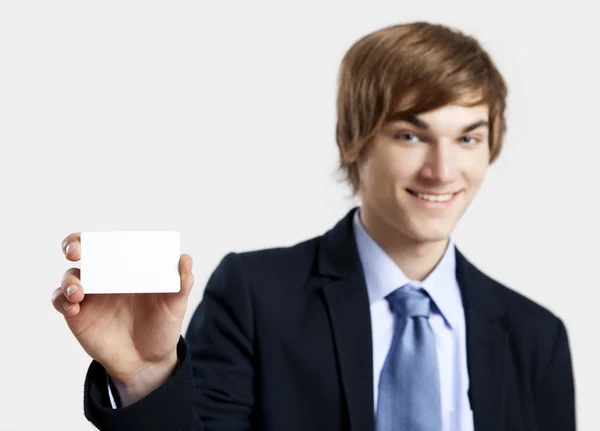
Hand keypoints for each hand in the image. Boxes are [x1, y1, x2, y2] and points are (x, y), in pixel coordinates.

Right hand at [51, 233, 194, 403]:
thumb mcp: (176, 305)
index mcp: (128, 267)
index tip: (95, 238)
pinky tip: (73, 308)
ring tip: (79, 292)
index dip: (98, 236)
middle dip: (73, 245)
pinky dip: (62, 301)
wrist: (149, 361)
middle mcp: (106, 277)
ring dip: (70, 280)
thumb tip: (185, 258)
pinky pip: (62, 302)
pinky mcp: (78, 315)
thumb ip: (182, 282)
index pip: (109, 243)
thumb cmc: (163, 326)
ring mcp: (90, 295)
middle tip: (75, 251)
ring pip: (70, 277)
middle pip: (81, 252)